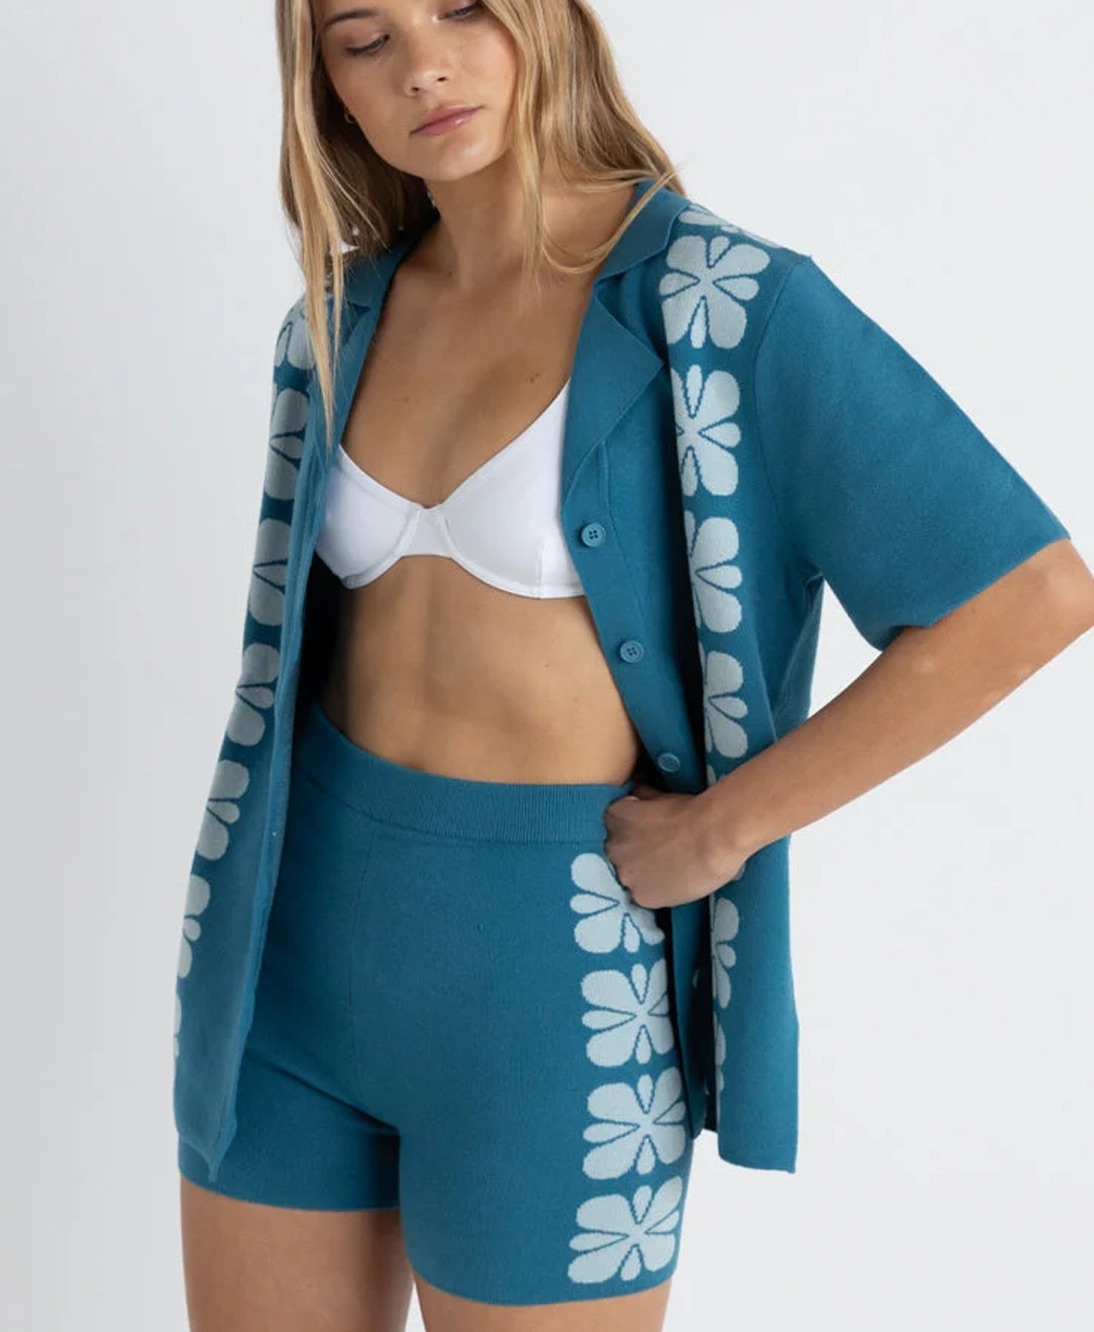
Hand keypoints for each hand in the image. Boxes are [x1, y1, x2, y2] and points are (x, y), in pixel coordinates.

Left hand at [601, 782, 747, 909]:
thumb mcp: (660, 795)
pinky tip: (674, 882)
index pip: (615, 824)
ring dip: (643, 872)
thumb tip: (637, 791)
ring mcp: (625, 874)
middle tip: (661, 850)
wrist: (713, 836)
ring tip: (669, 868)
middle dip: (634, 851)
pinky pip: (644, 894)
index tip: (649, 831)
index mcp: (613, 817)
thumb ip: (642, 796)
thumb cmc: (691, 810)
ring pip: (630, 875)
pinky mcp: (642, 896)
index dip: (633, 828)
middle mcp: (612, 847)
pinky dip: (656, 890)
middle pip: (619, 851)